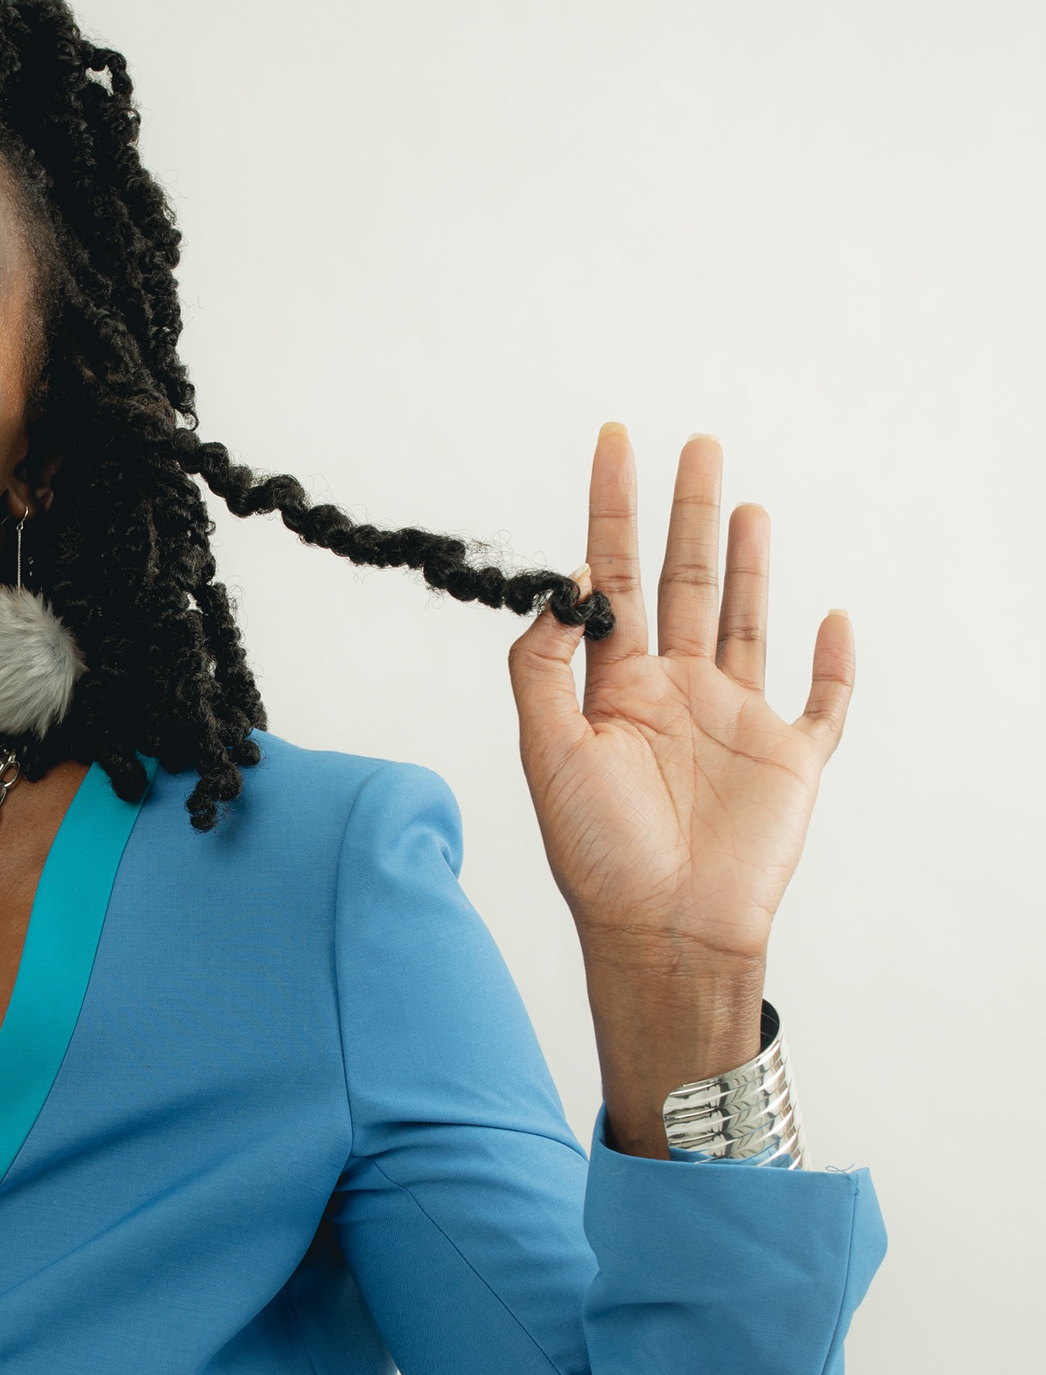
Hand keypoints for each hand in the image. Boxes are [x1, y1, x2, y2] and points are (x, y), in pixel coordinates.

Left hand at [509, 426, 853, 1153]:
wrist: (664, 931)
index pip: (612, 580)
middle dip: (687, 514)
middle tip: (695, 444)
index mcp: (616, 689)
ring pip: (747, 623)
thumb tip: (560, 590)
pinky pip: (822, 702)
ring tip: (742, 503)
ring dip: (749, 564)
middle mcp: (676, 695)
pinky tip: (829, 615)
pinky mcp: (789, 760)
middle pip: (685, 583)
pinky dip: (832, 662)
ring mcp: (736, 724)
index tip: (615, 443)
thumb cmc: (597, 855)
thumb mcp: (546, 751)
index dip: (610, 511)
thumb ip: (542, 666)